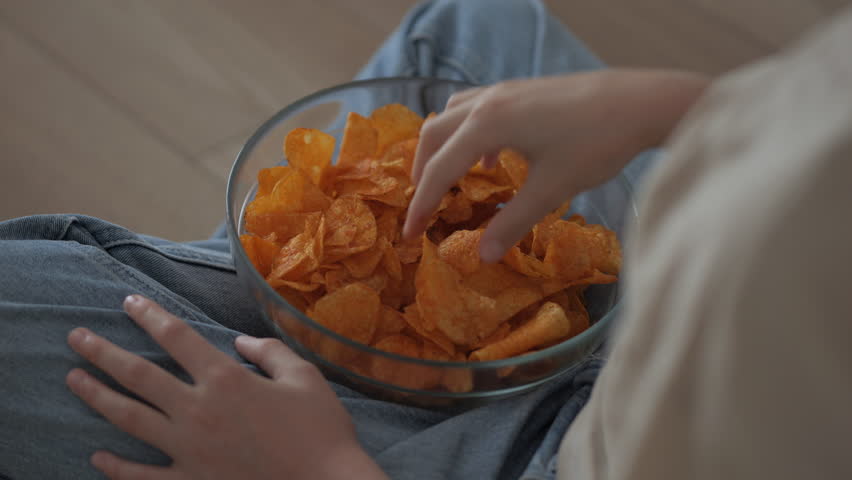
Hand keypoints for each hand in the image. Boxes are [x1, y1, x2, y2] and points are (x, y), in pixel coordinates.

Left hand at [66, 295, 386, 479]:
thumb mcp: (304, 377)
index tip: (129, 303)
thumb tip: (239, 342)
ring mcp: (189, 450)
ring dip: (97, 397)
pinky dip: (117, 468)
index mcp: (226, 379)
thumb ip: (269, 352)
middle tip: (75, 338)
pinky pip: (143, 476)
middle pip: (139, 376)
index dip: (150, 316)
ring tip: (73, 379)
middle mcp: (198, 410)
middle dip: (102, 353)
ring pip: (130, 419)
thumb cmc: (320, 429)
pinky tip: (97, 457)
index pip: (177, 338)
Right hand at [403, 69, 708, 261]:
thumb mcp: (551, 190)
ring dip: (442, 147)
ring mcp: (505, 91)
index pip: (440, 169)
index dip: (422, 204)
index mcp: (486, 125)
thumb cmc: (596, 145)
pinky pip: (476, 109)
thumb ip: (511, 223)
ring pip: (452, 115)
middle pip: (434, 135)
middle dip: (422, 172)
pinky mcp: (521, 90)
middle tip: (423, 208)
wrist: (640, 102)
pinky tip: (489, 160)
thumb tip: (482, 256)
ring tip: (445, 180)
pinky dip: (468, 134)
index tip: (410, 233)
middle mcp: (487, 102)